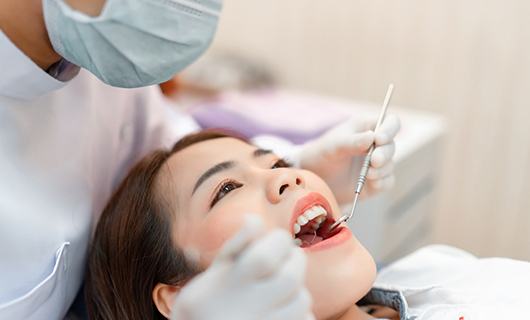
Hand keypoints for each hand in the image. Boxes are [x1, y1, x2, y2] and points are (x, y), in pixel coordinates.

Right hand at [171, 215, 313, 319]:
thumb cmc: (204, 307)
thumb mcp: (212, 274)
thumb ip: (235, 246)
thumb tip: (254, 218)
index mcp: (230, 284)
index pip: (266, 256)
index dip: (279, 241)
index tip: (276, 240)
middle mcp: (248, 308)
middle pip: (290, 277)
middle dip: (294, 261)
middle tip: (285, 261)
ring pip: (302, 299)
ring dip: (297, 288)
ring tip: (280, 289)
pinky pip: (306, 319)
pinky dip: (300, 311)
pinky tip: (281, 310)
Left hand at [299, 114, 399, 202]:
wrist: (315, 179)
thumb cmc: (322, 154)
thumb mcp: (334, 146)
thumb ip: (352, 141)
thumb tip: (373, 137)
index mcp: (367, 128)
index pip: (390, 122)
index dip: (389, 129)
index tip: (379, 139)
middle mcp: (375, 145)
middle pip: (391, 146)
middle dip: (385, 154)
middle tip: (374, 161)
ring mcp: (376, 164)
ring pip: (390, 165)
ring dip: (382, 170)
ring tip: (368, 175)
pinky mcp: (376, 181)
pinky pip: (387, 182)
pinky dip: (381, 183)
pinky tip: (372, 184)